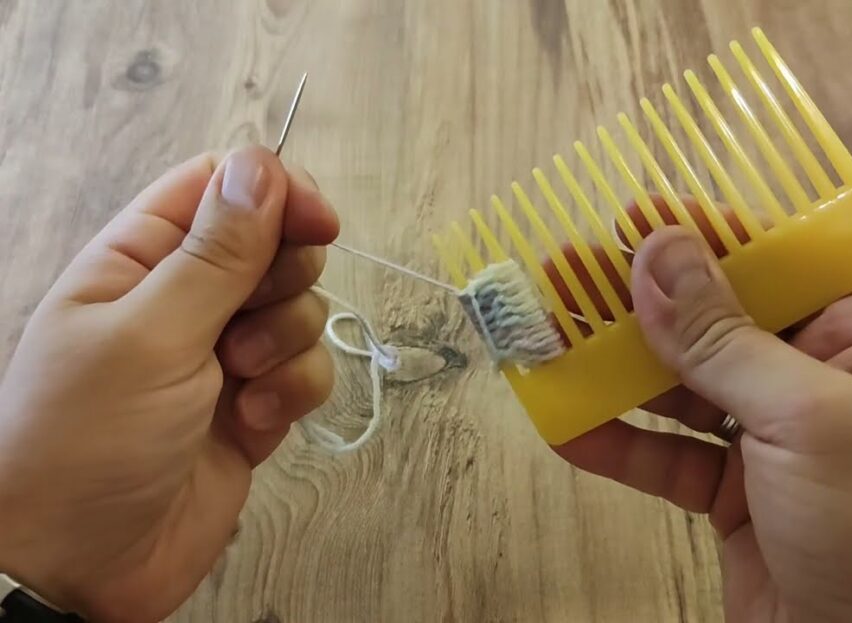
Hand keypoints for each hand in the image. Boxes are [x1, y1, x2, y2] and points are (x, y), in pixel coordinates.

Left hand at [0, 147, 338, 621]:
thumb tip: (263, 164)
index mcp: (139, 258)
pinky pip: (306, 371)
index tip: (319, 225)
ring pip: (298, 310)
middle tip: (248, 323)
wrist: (84, 567)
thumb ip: (215, 253)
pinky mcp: (256, 405)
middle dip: (283, 281)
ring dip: (287, 344)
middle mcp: (185, 296)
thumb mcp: (149, 335)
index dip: (276, 194)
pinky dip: (294, 393)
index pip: (220, 188)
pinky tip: (255, 426)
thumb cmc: (91, 438)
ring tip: (243, 386)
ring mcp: (223, 353)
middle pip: (273, 245)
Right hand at [557, 224, 851, 621]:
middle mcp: (827, 381)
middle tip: (567, 270)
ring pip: (686, 388)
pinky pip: (670, 457)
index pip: (785, 265)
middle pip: (722, 322)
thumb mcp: (810, 419)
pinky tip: (567, 426)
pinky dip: (619, 443)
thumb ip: (725, 339)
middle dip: (644, 301)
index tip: (636, 214)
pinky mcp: (738, 497)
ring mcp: (779, 441)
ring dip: (617, 368)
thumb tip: (656, 254)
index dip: (710, 237)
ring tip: (548, 336)